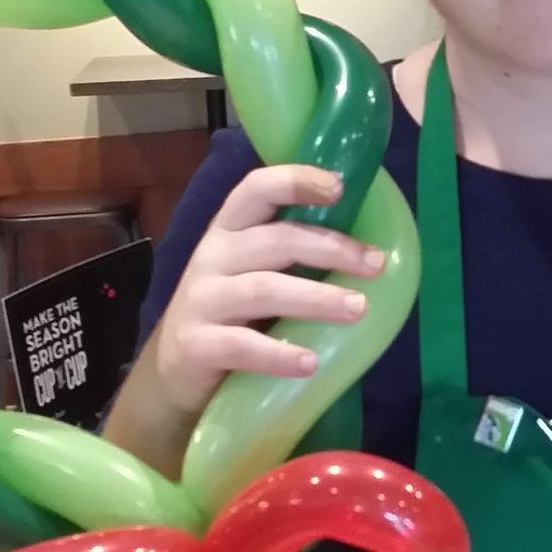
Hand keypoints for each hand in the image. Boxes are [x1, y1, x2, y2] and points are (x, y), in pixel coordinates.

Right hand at [154, 166, 384, 419]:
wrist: (175, 371)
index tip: (339, 187)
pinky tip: (310, 363)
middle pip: (275, 240)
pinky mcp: (196, 345)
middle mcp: (213, 256)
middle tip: (376, 265)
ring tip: (358, 308)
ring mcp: (201, 300)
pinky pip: (241, 346)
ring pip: (263, 290)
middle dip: (330, 249)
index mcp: (230, 231)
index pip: (256, 190)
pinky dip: (279, 354)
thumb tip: (368, 249)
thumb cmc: (231, 314)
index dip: (295, 181)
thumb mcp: (252, 272)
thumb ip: (290, 254)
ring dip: (316, 298)